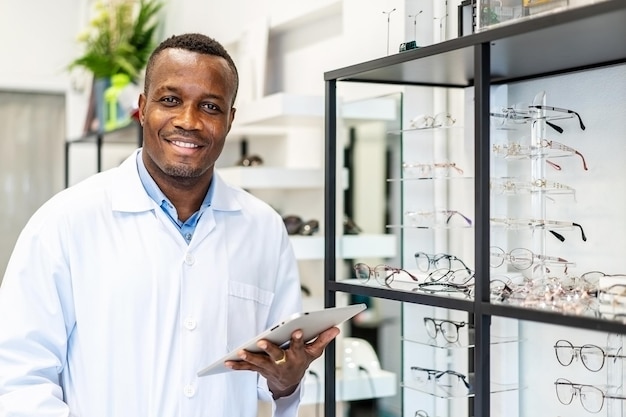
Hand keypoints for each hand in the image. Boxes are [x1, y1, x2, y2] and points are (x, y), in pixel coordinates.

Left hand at [225, 326, 340, 397]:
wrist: (290, 382)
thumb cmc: (301, 361)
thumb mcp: (314, 352)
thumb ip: (323, 339)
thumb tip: (335, 328)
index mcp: (297, 355)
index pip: (299, 345)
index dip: (298, 339)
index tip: (297, 330)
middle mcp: (283, 362)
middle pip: (277, 355)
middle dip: (270, 348)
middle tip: (263, 341)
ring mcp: (270, 367)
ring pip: (260, 362)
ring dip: (250, 357)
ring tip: (242, 352)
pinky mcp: (260, 370)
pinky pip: (248, 369)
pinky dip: (237, 366)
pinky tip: (227, 362)